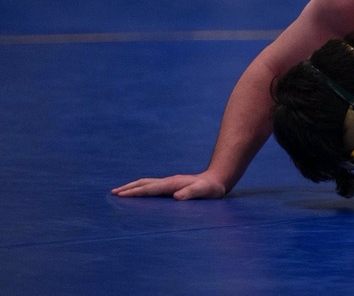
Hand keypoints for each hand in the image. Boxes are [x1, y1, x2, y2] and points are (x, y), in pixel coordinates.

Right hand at [111, 173, 226, 199]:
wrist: (218, 179)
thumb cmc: (212, 188)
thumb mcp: (205, 191)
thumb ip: (192, 193)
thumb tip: (176, 197)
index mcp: (172, 184)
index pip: (149, 188)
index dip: (135, 192)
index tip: (120, 195)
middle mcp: (168, 182)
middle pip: (144, 183)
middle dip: (128, 188)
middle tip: (112, 193)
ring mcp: (169, 183)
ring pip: (146, 183)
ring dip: (132, 187)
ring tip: (119, 192)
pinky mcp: (171, 186)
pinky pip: (151, 187)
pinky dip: (141, 188)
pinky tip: (138, 193)